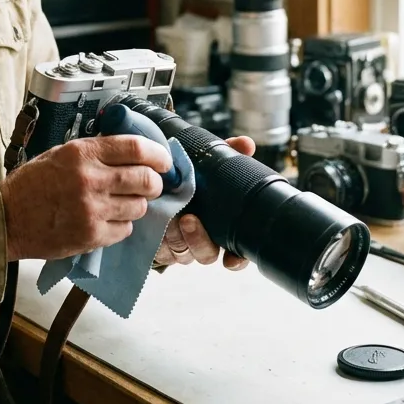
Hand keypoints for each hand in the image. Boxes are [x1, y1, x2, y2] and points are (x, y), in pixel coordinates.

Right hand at [0, 136, 170, 261]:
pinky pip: (125, 229)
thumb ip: (95, 152)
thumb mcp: (61, 154)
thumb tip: (132, 153)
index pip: (136, 148)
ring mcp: (92, 209)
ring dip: (136, 205)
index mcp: (82, 153)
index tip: (164, 161)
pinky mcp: (91, 235)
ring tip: (120, 204)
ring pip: (139, 206)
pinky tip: (106, 220)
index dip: (158, 155)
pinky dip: (121, 225)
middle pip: (146, 179)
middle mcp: (90, 179)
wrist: (6, 218)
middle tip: (149, 185)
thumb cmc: (32, 184)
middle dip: (154, 183)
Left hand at [153, 136, 254, 271]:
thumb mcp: (209, 164)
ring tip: (169, 213)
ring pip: (182, 251)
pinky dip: (160, 236)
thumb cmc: (193, 177)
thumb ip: (228, 154)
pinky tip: (157, 220)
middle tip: (188, 219)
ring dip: (175, 234)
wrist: (160, 179)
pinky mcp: (161, 245)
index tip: (231, 259)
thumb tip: (246, 144)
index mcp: (222, 228)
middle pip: (206, 254)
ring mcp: (181, 245)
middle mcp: (204, 241)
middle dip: (198, 240)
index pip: (236, 253)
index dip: (237, 259)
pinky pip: (162, 249)